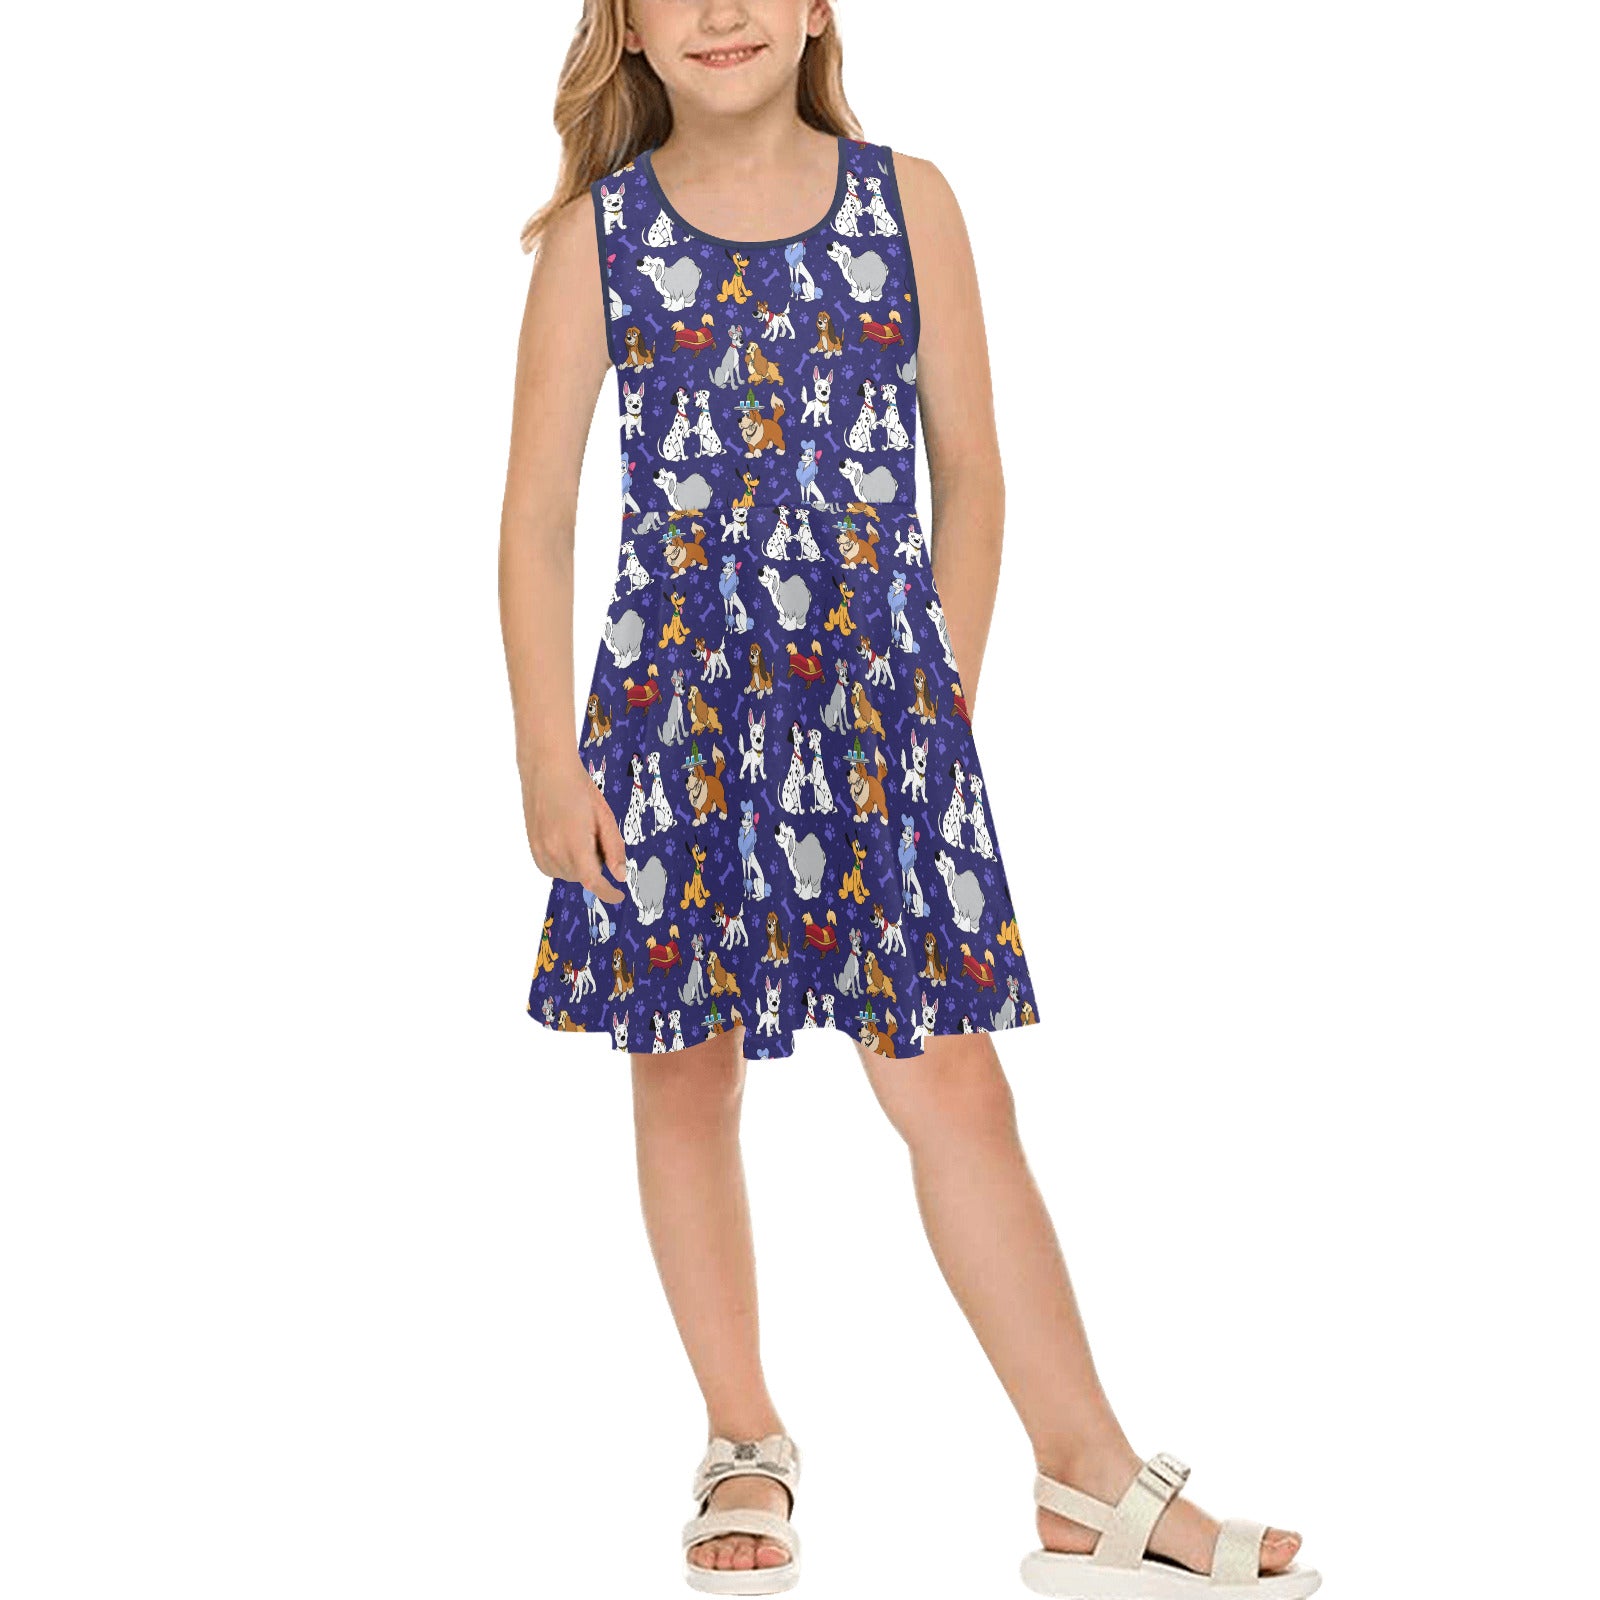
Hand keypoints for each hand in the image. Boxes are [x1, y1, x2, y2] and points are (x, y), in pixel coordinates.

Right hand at [521, 757, 626, 903]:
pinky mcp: (532, 846)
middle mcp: (553, 850)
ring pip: (566, 875)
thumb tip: (620, 876)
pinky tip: (566, 840)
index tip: (618, 896)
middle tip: (595, 837)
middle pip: (581, 878)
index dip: (608, 893)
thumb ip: (614, 848)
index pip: (592, 881)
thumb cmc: (579, 788)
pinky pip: (550, 869)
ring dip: (578, 865)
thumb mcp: (605, 816)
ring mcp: (539, 849)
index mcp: (575, 842)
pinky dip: (563, 863)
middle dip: (594, 866)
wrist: (546, 769)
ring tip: (579, 834)